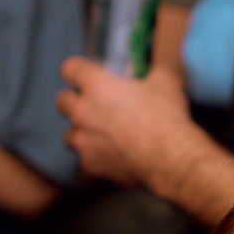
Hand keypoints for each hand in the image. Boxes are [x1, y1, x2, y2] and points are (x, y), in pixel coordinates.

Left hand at [58, 58, 195, 190]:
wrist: (171, 159)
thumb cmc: (167, 117)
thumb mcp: (166, 81)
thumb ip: (153, 71)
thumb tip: (153, 71)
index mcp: (97, 86)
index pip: (70, 68)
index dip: (79, 70)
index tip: (90, 75)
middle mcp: (82, 112)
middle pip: (62, 100)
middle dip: (74, 100)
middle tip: (95, 105)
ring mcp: (84, 141)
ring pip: (69, 133)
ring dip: (82, 131)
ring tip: (102, 134)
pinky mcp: (91, 164)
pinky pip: (85, 158)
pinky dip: (95, 156)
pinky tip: (113, 156)